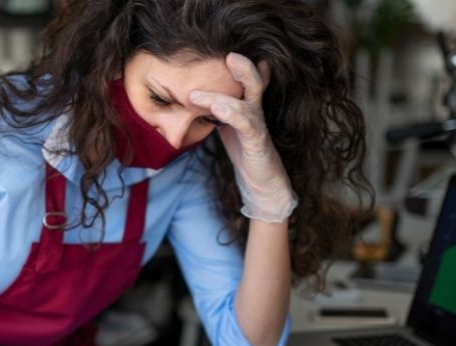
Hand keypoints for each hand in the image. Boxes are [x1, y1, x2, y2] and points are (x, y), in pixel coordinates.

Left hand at [189, 52, 296, 222]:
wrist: (262, 185)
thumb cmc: (246, 155)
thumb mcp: (229, 128)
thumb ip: (217, 111)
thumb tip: (193, 97)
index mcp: (248, 107)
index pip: (246, 81)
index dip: (240, 65)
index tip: (224, 50)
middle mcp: (255, 112)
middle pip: (254, 83)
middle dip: (243, 67)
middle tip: (228, 55)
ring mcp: (258, 126)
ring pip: (244, 103)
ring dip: (217, 97)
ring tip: (194, 95)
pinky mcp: (257, 142)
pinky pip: (246, 125)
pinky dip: (231, 115)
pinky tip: (218, 110)